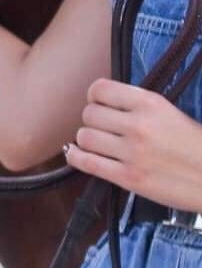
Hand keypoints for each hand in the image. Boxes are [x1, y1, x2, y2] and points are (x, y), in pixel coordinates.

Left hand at [65, 77, 201, 212]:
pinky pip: (88, 163)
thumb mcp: (168, 112)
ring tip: (95, 143)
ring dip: (86, 140)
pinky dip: (76, 157)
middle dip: (92, 120)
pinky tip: (77, 155)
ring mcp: (132, 152)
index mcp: (149, 103)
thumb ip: (137, 105)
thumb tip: (105, 102)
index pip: (100, 89)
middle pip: (89, 113)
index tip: (98, 104)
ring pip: (84, 137)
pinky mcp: (129, 178)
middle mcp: (138, 125)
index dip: (94, 96)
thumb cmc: (194, 145)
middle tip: (101, 128)